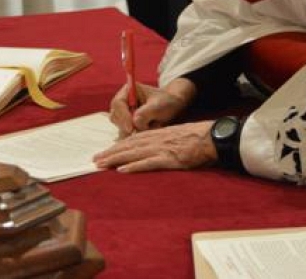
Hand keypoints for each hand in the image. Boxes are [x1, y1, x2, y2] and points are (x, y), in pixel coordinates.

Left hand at [93, 120, 215, 172]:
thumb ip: (160, 141)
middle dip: (110, 153)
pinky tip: (122, 171)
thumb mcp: (173, 136)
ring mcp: (161, 149)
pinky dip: (134, 167)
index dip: (116, 147)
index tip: (103, 153)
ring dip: (116, 159)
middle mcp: (155, 140)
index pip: (131, 140)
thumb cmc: (194, 137)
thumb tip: (148, 148)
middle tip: (94, 160)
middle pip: (128, 146)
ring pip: (133, 153)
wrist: (210, 137)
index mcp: (156, 134)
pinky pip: (148, 163)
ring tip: (102, 164)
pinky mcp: (169, 159)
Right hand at [109, 77, 195, 136]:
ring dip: (134, 132)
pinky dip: (135, 136)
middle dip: (127, 126)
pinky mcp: (128, 125)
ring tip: (151, 127)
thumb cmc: (166, 102)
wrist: (173, 107)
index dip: (123, 116)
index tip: (131, 128)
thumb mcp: (158, 106)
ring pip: (121, 127)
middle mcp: (123, 102)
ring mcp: (125, 114)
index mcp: (129, 90)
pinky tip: (148, 131)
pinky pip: (126, 134)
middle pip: (116, 116)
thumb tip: (135, 123)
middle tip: (142, 131)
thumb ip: (146, 113)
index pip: (118, 103)